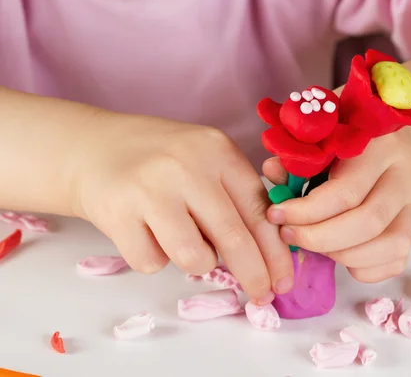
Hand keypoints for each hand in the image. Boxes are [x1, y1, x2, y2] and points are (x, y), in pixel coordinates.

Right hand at [69, 112, 293, 302]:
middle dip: (254, 275)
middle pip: (234, 237)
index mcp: (216, 150)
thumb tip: (267, 253)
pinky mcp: (118, 213)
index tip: (284, 278)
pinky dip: (156, 258)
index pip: (258, 209)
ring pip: (194, 258)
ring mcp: (150, 189)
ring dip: (197, 263)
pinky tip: (147, 232)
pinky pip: (152, 263)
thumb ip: (234, 194)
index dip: (276, 250)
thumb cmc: (160, 158)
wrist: (93, 148)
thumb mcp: (204, 159)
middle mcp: (187, 166)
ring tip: (183, 240)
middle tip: (261, 296)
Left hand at [263, 128, 410, 282]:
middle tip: (289, 236)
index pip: (345, 191)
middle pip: (368, 222)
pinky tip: (338, 255)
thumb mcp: (324, 144)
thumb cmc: (348, 145)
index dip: (306, 211)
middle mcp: (402, 177)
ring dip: (342, 256)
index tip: (276, 215)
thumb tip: (271, 171)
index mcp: (379, 148)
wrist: (393, 145)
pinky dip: (363, 269)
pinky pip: (395, 262)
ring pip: (388, 246)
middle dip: (320, 238)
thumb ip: (297, 160)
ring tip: (313, 246)